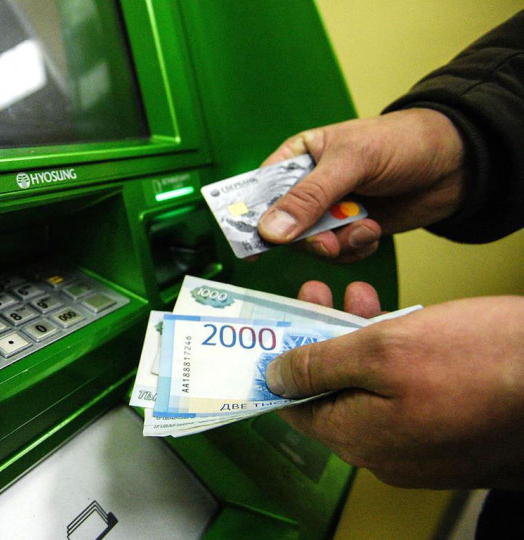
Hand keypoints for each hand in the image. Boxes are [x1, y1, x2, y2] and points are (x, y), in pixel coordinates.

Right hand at [257, 109, 467, 262]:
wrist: (458, 161)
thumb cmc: (402, 142)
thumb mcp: (351, 163)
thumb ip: (310, 198)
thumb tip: (270, 231)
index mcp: (298, 158)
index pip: (260, 190)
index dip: (251, 218)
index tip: (251, 247)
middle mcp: (309, 187)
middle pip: (283, 227)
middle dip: (307, 238)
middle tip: (328, 240)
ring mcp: (331, 211)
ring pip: (311, 245)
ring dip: (337, 244)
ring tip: (365, 227)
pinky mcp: (353, 230)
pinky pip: (338, 253)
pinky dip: (355, 249)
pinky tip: (373, 232)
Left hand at [265, 283, 523, 488]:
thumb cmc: (486, 362)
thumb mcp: (385, 349)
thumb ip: (320, 366)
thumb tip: (275, 379)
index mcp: (360, 440)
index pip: (297, 408)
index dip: (282, 365)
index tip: (275, 330)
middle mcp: (388, 455)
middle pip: (334, 394)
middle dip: (322, 340)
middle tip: (317, 296)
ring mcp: (426, 449)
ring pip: (373, 391)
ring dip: (359, 341)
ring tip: (357, 295)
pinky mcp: (457, 434)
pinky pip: (410, 397)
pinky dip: (398, 359)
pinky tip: (402, 323)